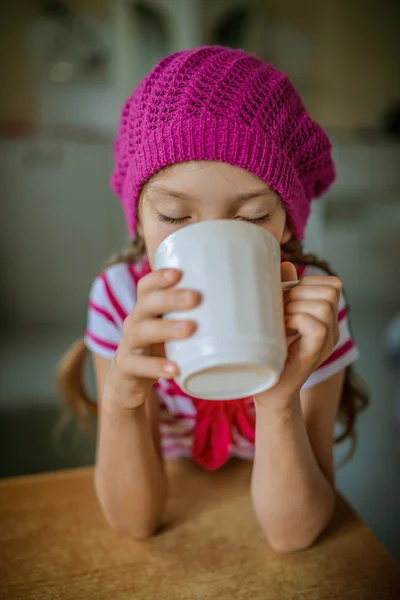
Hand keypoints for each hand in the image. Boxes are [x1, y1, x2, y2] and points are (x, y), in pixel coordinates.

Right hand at [104, 269, 199, 408]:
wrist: (128, 385)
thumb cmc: (159, 351)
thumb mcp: (172, 332)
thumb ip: (196, 319)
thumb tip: (247, 308)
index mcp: (146, 310)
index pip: (146, 287)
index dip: (159, 277)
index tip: (179, 273)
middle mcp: (134, 323)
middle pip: (146, 304)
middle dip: (170, 299)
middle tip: (195, 298)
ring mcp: (128, 345)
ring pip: (141, 332)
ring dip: (166, 328)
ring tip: (189, 329)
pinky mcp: (126, 368)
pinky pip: (137, 365)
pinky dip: (156, 366)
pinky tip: (174, 369)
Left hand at [255, 262, 341, 407]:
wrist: (266, 390)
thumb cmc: (269, 352)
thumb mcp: (275, 314)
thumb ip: (284, 290)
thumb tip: (286, 265)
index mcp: (325, 317)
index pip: (332, 284)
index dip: (308, 283)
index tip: (285, 297)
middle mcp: (332, 329)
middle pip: (330, 290)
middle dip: (300, 292)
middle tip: (281, 310)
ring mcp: (326, 341)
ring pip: (324, 304)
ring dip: (296, 306)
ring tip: (280, 320)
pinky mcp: (316, 353)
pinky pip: (316, 324)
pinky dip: (296, 320)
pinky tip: (283, 329)